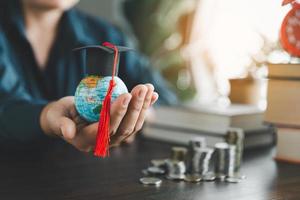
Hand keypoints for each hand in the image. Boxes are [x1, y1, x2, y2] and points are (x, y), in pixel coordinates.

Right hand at [40, 84, 158, 151]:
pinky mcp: (121, 129)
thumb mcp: (56, 118)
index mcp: (87, 141)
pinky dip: (145, 107)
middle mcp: (104, 142)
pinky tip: (153, 95)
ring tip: (148, 88)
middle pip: (124, 127)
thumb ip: (61, 124)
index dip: (117, 113)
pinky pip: (136, 119)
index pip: (106, 128)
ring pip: (133, 124)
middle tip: (141, 88)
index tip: (126, 95)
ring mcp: (115, 136)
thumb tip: (68, 132)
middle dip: (135, 107)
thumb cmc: (59, 116)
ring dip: (143, 106)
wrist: (66, 117)